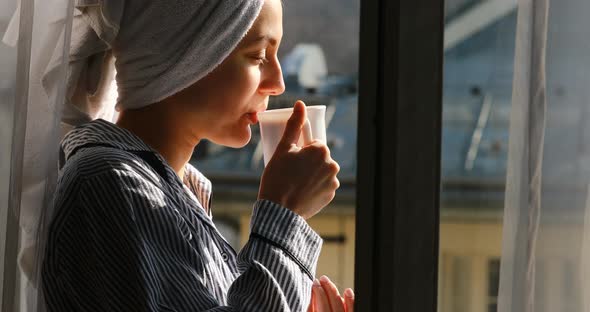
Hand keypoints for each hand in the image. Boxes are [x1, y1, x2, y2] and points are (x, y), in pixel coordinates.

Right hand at [258, 101, 339, 219]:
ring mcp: (333, 182)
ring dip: (312, 174)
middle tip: (290, 172)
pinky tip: (301, 191)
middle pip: (318, 158)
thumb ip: (294, 125)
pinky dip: (314, 187)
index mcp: (322, 151)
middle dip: (307, 162)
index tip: (291, 160)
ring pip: (321, 172)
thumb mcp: (283, 148)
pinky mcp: (330, 196)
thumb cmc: (278, 177)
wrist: (279, 210)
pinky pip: (322, 187)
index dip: (301, 150)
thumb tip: (300, 104)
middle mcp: (332, 165)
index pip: (313, 144)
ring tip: (295, 183)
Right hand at [307, 275, 353, 311]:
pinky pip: (352, 310)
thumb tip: (311, 293)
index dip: (318, 292)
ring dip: (336, 292)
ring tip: (330, 282)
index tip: (315, 282)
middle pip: (333, 304)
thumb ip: (311, 308)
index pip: (322, 305)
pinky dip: (351, 301)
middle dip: (327, 288)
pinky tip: (347, 291)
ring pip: (343, 306)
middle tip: (322, 278)